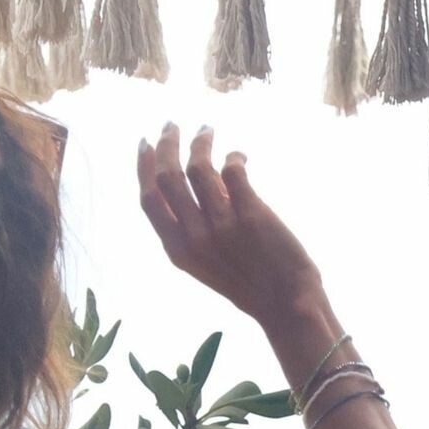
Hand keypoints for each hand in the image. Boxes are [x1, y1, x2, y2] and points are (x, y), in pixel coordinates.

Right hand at [137, 126, 325, 329]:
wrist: (284, 301)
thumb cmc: (246, 282)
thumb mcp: (204, 263)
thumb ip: (191, 228)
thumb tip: (193, 179)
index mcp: (178, 250)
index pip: (150, 200)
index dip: (144, 167)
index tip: (146, 143)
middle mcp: (194, 236)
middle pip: (169, 177)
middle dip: (168, 145)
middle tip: (172, 126)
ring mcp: (222, 224)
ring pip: (199, 168)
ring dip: (201, 142)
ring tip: (207, 131)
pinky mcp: (250, 212)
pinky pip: (232, 170)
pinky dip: (234, 156)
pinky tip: (240, 157)